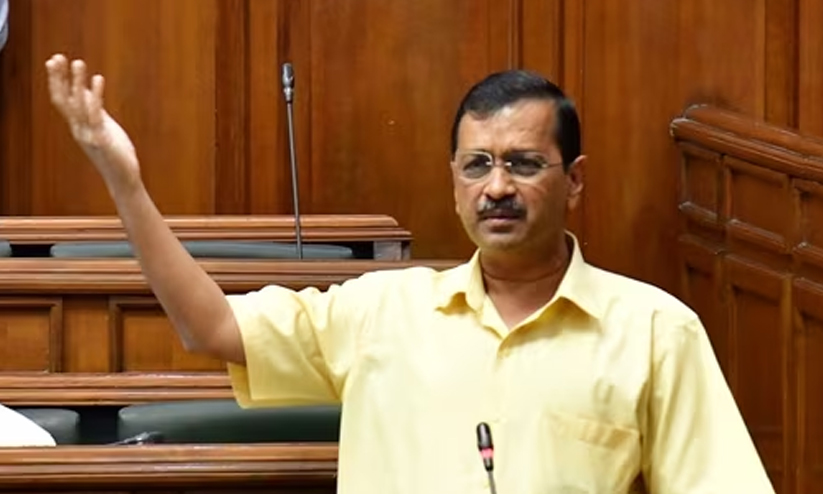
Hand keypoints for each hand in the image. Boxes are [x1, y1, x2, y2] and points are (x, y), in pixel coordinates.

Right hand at [45, 54, 140, 190]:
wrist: (123, 179)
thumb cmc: (115, 153)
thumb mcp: (104, 127)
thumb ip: (95, 109)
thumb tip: (88, 90)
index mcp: (78, 126)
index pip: (62, 100)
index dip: (57, 81)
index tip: (54, 60)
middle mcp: (79, 129)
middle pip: (63, 100)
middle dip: (58, 78)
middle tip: (56, 57)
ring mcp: (88, 134)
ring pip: (77, 104)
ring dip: (76, 82)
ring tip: (77, 62)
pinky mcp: (101, 139)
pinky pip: (95, 114)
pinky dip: (95, 95)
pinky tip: (98, 79)